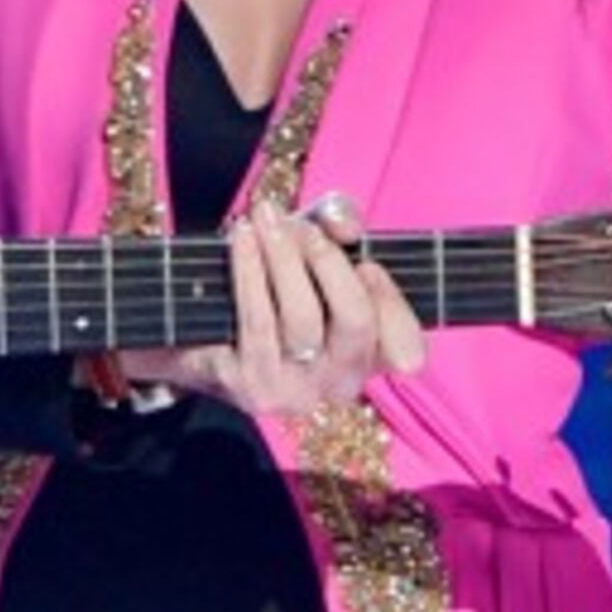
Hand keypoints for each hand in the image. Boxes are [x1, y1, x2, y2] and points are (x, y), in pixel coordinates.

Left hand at [153, 195, 428, 430]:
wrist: (204, 331)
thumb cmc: (276, 282)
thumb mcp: (316, 243)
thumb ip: (341, 222)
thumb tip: (343, 226)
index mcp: (371, 358)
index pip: (407, 348)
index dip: (392, 304)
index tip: (367, 265)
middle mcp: (341, 384)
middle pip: (355, 323)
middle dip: (330, 265)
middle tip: (304, 230)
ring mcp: (297, 392)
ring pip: (302, 318)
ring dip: (283, 258)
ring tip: (265, 218)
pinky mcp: (253, 389)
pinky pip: (257, 322)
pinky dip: (250, 272)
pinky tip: (242, 239)